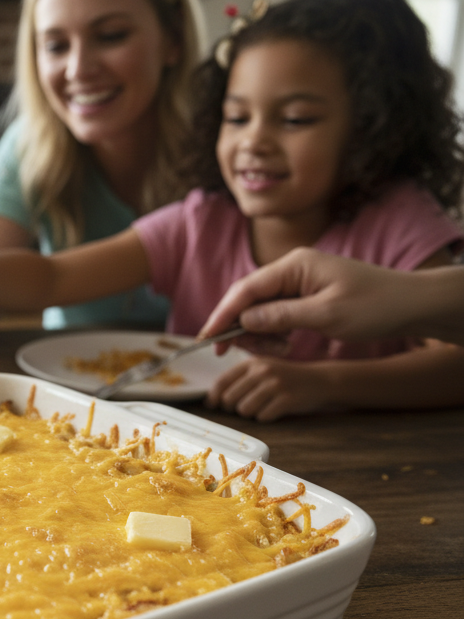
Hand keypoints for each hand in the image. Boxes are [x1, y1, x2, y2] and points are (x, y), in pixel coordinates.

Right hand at [201, 248, 411, 349]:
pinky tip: (286, 345)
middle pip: (248, 299)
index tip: (207, 339)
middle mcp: (293, 269)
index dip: (222, 315)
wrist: (412, 305)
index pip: (246, 290)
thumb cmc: (377, 306)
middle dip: (241, 328)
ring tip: (280, 350)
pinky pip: (275, 314)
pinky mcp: (304, 295)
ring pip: (259, 310)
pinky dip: (273, 333)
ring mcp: (298, 281)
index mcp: (295, 265)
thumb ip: (281, 317)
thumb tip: (244, 321)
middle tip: (246, 353)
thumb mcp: (326, 315)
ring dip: (260, 334)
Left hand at [206, 355, 333, 421]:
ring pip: (244, 410)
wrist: (320, 380)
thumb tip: (213, 399)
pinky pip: (262, 417)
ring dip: (251, 413)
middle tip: (245, 406)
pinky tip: (275, 409)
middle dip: (234, 407)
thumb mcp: (262, 368)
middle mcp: (262, 371)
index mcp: (252, 362)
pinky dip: (266, 417)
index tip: (213, 405)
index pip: (222, 382)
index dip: (214, 397)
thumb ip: (239, 379)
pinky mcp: (286, 400)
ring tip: (263, 406)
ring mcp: (275, 385)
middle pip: (230, 399)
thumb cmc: (285, 377)